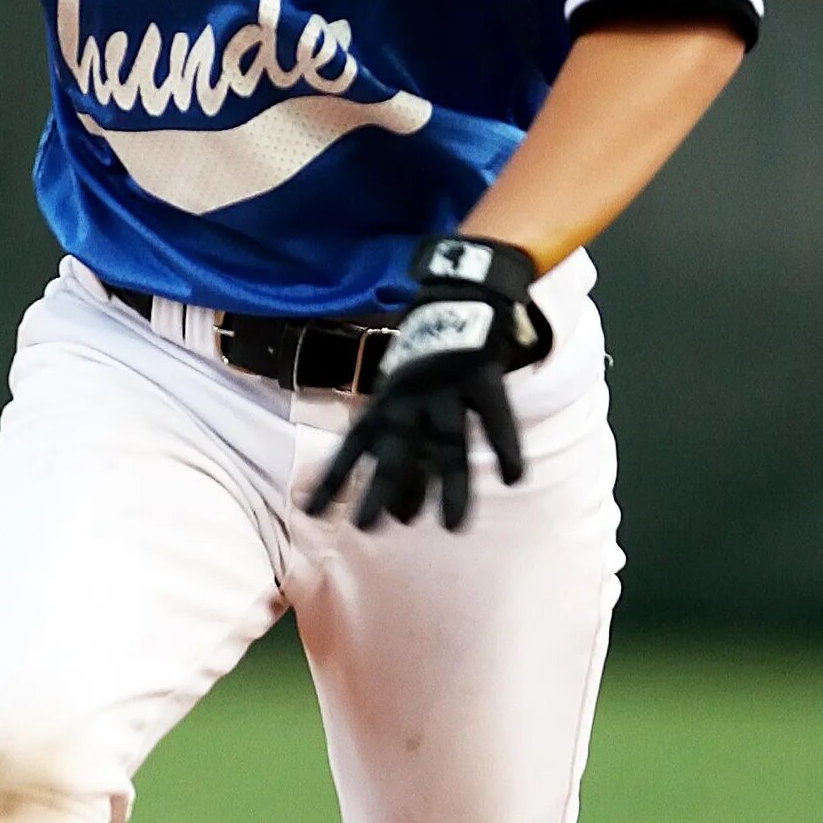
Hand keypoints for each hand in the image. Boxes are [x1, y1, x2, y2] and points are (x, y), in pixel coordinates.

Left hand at [306, 234, 552, 532]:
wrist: (463, 294)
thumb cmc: (429, 359)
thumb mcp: (401, 395)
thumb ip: (399, 445)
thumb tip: (396, 513)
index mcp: (386, 401)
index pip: (353, 447)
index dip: (333, 478)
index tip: (309, 513)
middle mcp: (410, 396)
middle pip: (396, 449)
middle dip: (381, 488)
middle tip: (368, 528)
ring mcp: (446, 386)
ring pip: (448, 443)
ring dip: (450, 486)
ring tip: (451, 527)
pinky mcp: (483, 374)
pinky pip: (496, 417)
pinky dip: (506, 448)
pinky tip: (513, 479)